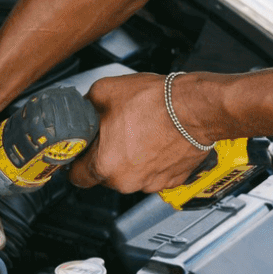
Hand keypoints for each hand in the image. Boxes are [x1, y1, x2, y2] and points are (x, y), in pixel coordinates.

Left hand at [67, 73, 215, 195]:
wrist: (196, 108)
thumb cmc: (155, 102)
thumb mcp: (105, 90)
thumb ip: (86, 105)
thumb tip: (83, 108)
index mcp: (105, 166)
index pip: (77, 177)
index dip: (76, 161)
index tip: (81, 151)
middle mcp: (128, 181)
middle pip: (105, 174)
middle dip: (107, 154)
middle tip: (115, 130)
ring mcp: (152, 183)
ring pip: (131, 173)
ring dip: (131, 157)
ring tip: (141, 131)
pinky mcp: (172, 180)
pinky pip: (154, 172)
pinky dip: (153, 159)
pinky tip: (157, 138)